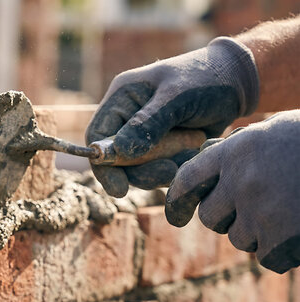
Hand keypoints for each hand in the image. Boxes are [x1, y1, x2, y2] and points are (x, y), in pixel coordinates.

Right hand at [86, 37, 258, 196]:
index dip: (103, 164)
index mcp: (122, 98)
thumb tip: (119, 151)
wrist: (239, 80)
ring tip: (186, 159)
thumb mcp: (177, 96)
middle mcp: (128, 118)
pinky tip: (194, 154)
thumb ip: (148, 123)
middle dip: (140, 172)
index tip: (119, 188)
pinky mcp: (165, 148)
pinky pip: (161, 169)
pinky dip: (176, 168)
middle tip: (167, 173)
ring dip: (161, 172)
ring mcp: (146, 135)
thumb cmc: (206, 78)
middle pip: (118, 159)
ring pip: (140, 169)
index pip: (97, 136)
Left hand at [166, 111, 299, 272]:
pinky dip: (281, 252)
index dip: (178, 200)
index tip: (176, 216)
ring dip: (258, 233)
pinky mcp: (283, 239)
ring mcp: (261, 211)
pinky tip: (298, 232)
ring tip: (289, 211)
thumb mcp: (273, 132)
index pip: (188, 179)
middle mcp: (240, 180)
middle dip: (227, 218)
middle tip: (255, 209)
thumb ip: (238, 151)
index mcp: (235, 150)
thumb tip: (205, 172)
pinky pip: (266, 257)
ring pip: (239, 238)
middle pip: (211, 217)